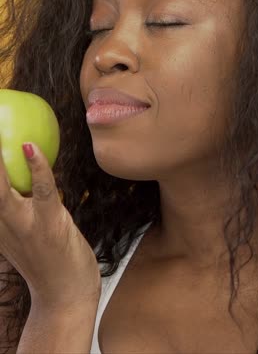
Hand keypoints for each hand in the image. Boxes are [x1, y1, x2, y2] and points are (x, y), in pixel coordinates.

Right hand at [0, 139, 100, 310]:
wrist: (65, 296)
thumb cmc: (48, 261)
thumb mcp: (23, 234)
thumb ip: (17, 209)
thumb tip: (24, 177)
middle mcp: (0, 225)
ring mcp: (24, 224)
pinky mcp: (49, 223)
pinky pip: (42, 190)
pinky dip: (36, 168)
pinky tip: (30, 147)